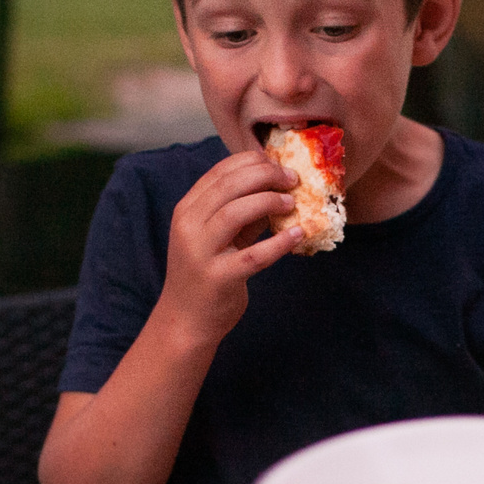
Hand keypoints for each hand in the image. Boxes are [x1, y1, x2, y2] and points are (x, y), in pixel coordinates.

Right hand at [157, 149, 303, 342]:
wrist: (186, 321)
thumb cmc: (205, 274)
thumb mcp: (217, 237)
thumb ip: (240, 212)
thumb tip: (276, 187)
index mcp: (187, 210)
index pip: (220, 172)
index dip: (252, 162)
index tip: (278, 164)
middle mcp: (189, 226)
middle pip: (229, 186)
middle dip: (265, 175)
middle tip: (292, 179)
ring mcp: (201, 252)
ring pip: (235, 213)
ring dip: (269, 202)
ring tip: (292, 203)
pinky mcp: (219, 278)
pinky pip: (254, 255)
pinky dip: (279, 243)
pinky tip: (297, 235)